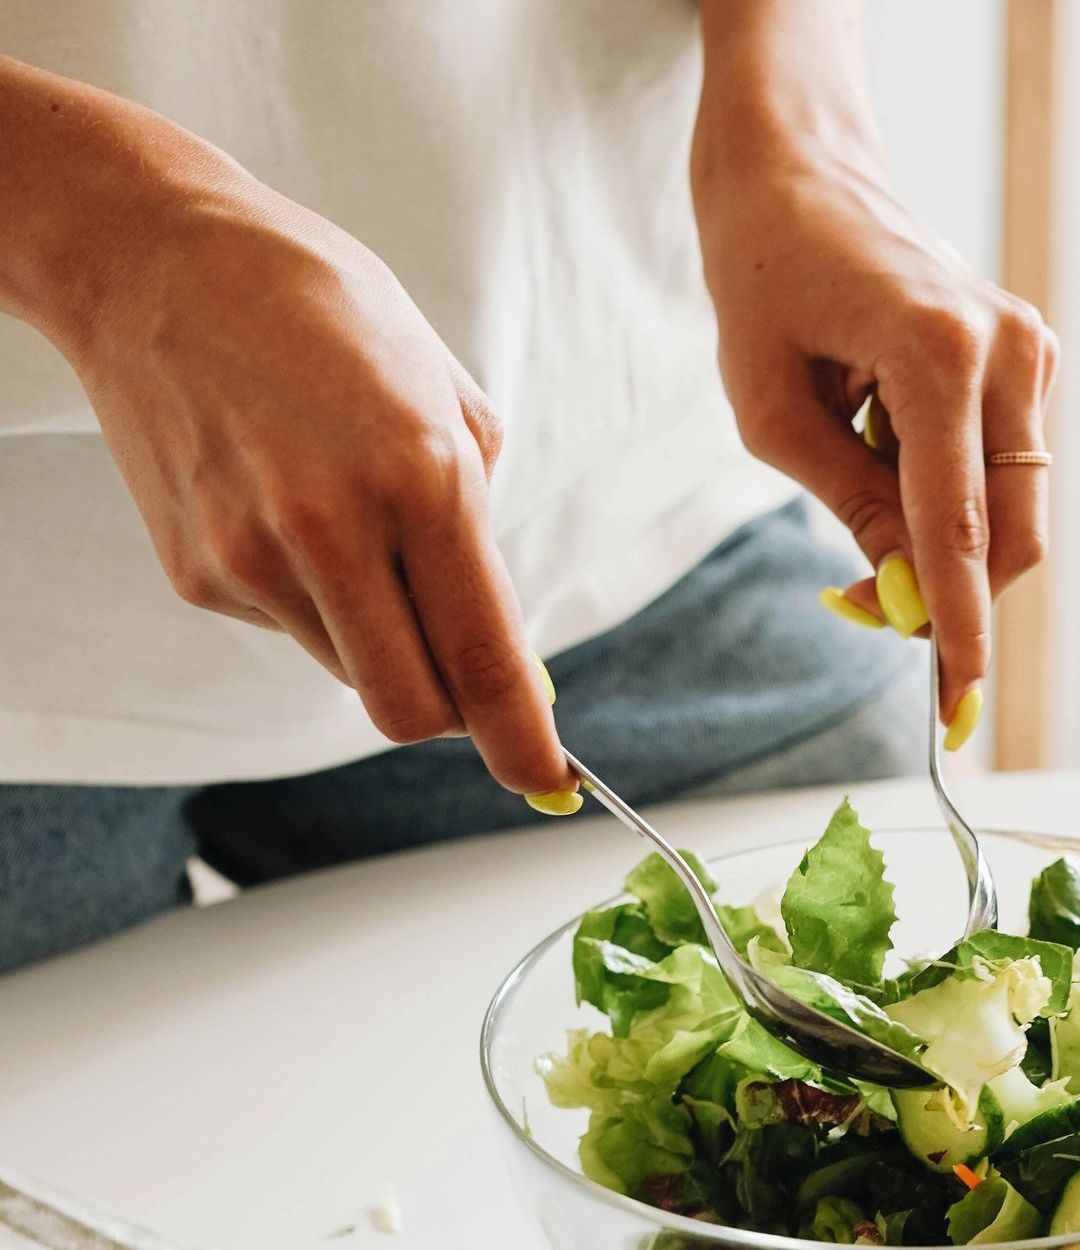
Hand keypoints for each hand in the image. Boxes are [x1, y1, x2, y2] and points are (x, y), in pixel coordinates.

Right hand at [5, 65, 568, 796]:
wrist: (155, 259)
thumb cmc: (325, 314)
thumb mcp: (445, 397)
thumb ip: (482, 527)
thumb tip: (503, 642)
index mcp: (420, 479)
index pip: (484, 662)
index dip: (522, 741)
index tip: (547, 782)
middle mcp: (331, 530)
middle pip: (411, 710)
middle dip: (453, 712)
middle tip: (468, 675)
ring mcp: (252, 556)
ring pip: (352, 673)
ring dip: (382, 641)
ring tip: (359, 535)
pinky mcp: (196, 570)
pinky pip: (291, 630)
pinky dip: (317, 602)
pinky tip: (291, 512)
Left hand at [692, 104, 1056, 722]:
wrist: (801, 169)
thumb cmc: (765, 276)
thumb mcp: (772, 411)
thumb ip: (849, 505)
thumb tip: (904, 595)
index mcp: (937, 352)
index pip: (957, 523)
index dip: (959, 621)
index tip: (960, 698)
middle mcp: (1005, 350)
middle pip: (1011, 531)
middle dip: (954, 593)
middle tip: (871, 609)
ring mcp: (1029, 350)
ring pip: (1013, 508)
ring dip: (946, 541)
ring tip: (855, 490)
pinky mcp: (1030, 357)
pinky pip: (1004, 468)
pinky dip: (953, 495)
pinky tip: (888, 445)